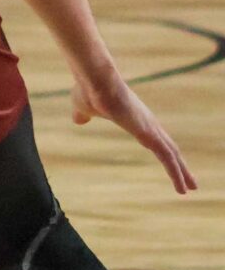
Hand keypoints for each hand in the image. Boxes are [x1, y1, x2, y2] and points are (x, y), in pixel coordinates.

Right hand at [70, 59, 193, 192]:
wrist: (95, 80)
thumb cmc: (89, 91)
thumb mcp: (84, 108)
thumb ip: (84, 115)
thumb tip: (79, 120)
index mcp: (135, 119)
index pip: (155, 139)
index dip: (162, 151)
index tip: (170, 163)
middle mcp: (148, 123)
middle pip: (169, 147)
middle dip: (180, 165)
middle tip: (190, 181)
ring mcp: (151, 128)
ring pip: (172, 154)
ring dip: (182, 172)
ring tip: (191, 188)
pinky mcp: (149, 133)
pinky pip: (167, 157)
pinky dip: (176, 173)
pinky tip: (181, 187)